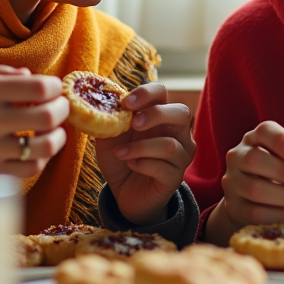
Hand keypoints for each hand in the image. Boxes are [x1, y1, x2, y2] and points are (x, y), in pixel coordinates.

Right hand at [0, 61, 68, 177]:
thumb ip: (3, 73)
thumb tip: (34, 79)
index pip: (40, 87)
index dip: (55, 87)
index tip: (53, 88)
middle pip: (48, 118)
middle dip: (63, 110)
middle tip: (60, 107)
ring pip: (43, 149)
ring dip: (56, 138)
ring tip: (53, 132)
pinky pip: (26, 170)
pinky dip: (38, 160)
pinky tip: (34, 150)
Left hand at [93, 83, 194, 225]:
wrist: (123, 191)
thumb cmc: (121, 156)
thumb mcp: (110, 135)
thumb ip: (109, 118)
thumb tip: (101, 101)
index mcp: (161, 114)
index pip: (162, 92)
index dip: (146, 93)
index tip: (125, 103)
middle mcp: (178, 132)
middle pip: (181, 112)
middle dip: (155, 115)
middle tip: (134, 123)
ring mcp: (181, 156)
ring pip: (170, 145)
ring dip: (140, 147)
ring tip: (120, 152)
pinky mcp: (175, 178)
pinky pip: (164, 168)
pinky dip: (143, 164)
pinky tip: (130, 164)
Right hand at [205, 122, 283, 243]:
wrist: (248, 200)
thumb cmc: (275, 173)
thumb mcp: (283, 160)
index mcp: (253, 139)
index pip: (264, 131)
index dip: (281, 141)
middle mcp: (237, 156)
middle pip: (254, 160)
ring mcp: (232, 182)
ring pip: (254, 189)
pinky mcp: (233, 206)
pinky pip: (255, 212)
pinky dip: (280, 214)